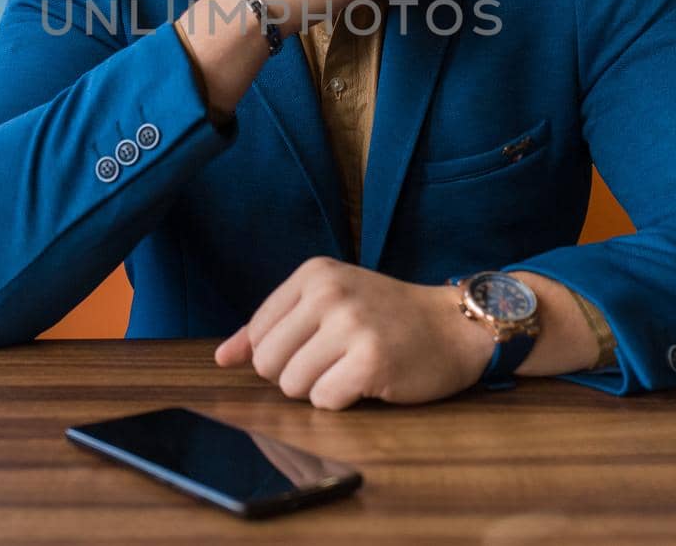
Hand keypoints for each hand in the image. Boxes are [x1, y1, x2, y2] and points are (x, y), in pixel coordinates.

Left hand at [214, 257, 495, 410]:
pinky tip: (368, 381)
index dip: (279, 354)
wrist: (454, 327)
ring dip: (319, 389)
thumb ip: (271, 327)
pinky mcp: (371, 361)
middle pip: (267, 363)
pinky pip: (325, 401)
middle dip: (295, 374)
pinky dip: (343, 401)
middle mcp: (330, 293)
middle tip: (335, 360)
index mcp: (313, 273)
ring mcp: (351, 325)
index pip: (256, 333)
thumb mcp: (327, 302)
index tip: (315, 346)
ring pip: (292, 386)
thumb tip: (220, 357)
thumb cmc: (385, 317)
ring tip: (351, 368)